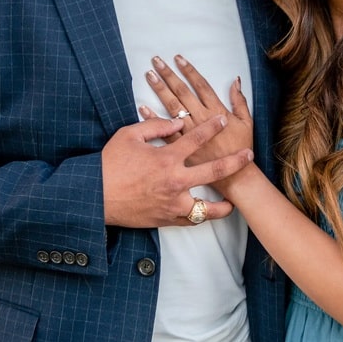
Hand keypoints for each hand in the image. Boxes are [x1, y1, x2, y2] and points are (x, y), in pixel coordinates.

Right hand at [101, 115, 252, 229]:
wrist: (95, 196)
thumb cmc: (110, 164)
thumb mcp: (129, 135)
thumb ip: (156, 126)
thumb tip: (177, 121)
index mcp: (167, 159)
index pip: (196, 138)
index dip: (212, 127)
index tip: (222, 120)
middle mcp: (175, 181)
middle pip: (215, 171)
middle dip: (234, 162)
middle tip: (248, 156)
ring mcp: (173, 204)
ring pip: (208, 208)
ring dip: (223, 205)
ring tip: (233, 202)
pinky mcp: (166, 219)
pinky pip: (190, 221)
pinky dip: (199, 218)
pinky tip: (206, 214)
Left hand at [142, 56, 254, 181]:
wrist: (235, 178)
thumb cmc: (241, 148)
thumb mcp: (247, 123)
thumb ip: (239, 101)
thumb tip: (235, 81)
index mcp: (217, 112)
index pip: (201, 85)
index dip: (189, 71)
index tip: (178, 58)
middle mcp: (201, 120)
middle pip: (182, 93)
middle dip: (169, 75)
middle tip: (157, 61)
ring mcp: (189, 134)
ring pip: (172, 107)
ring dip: (160, 90)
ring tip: (150, 75)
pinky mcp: (181, 149)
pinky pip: (164, 131)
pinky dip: (153, 119)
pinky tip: (143, 107)